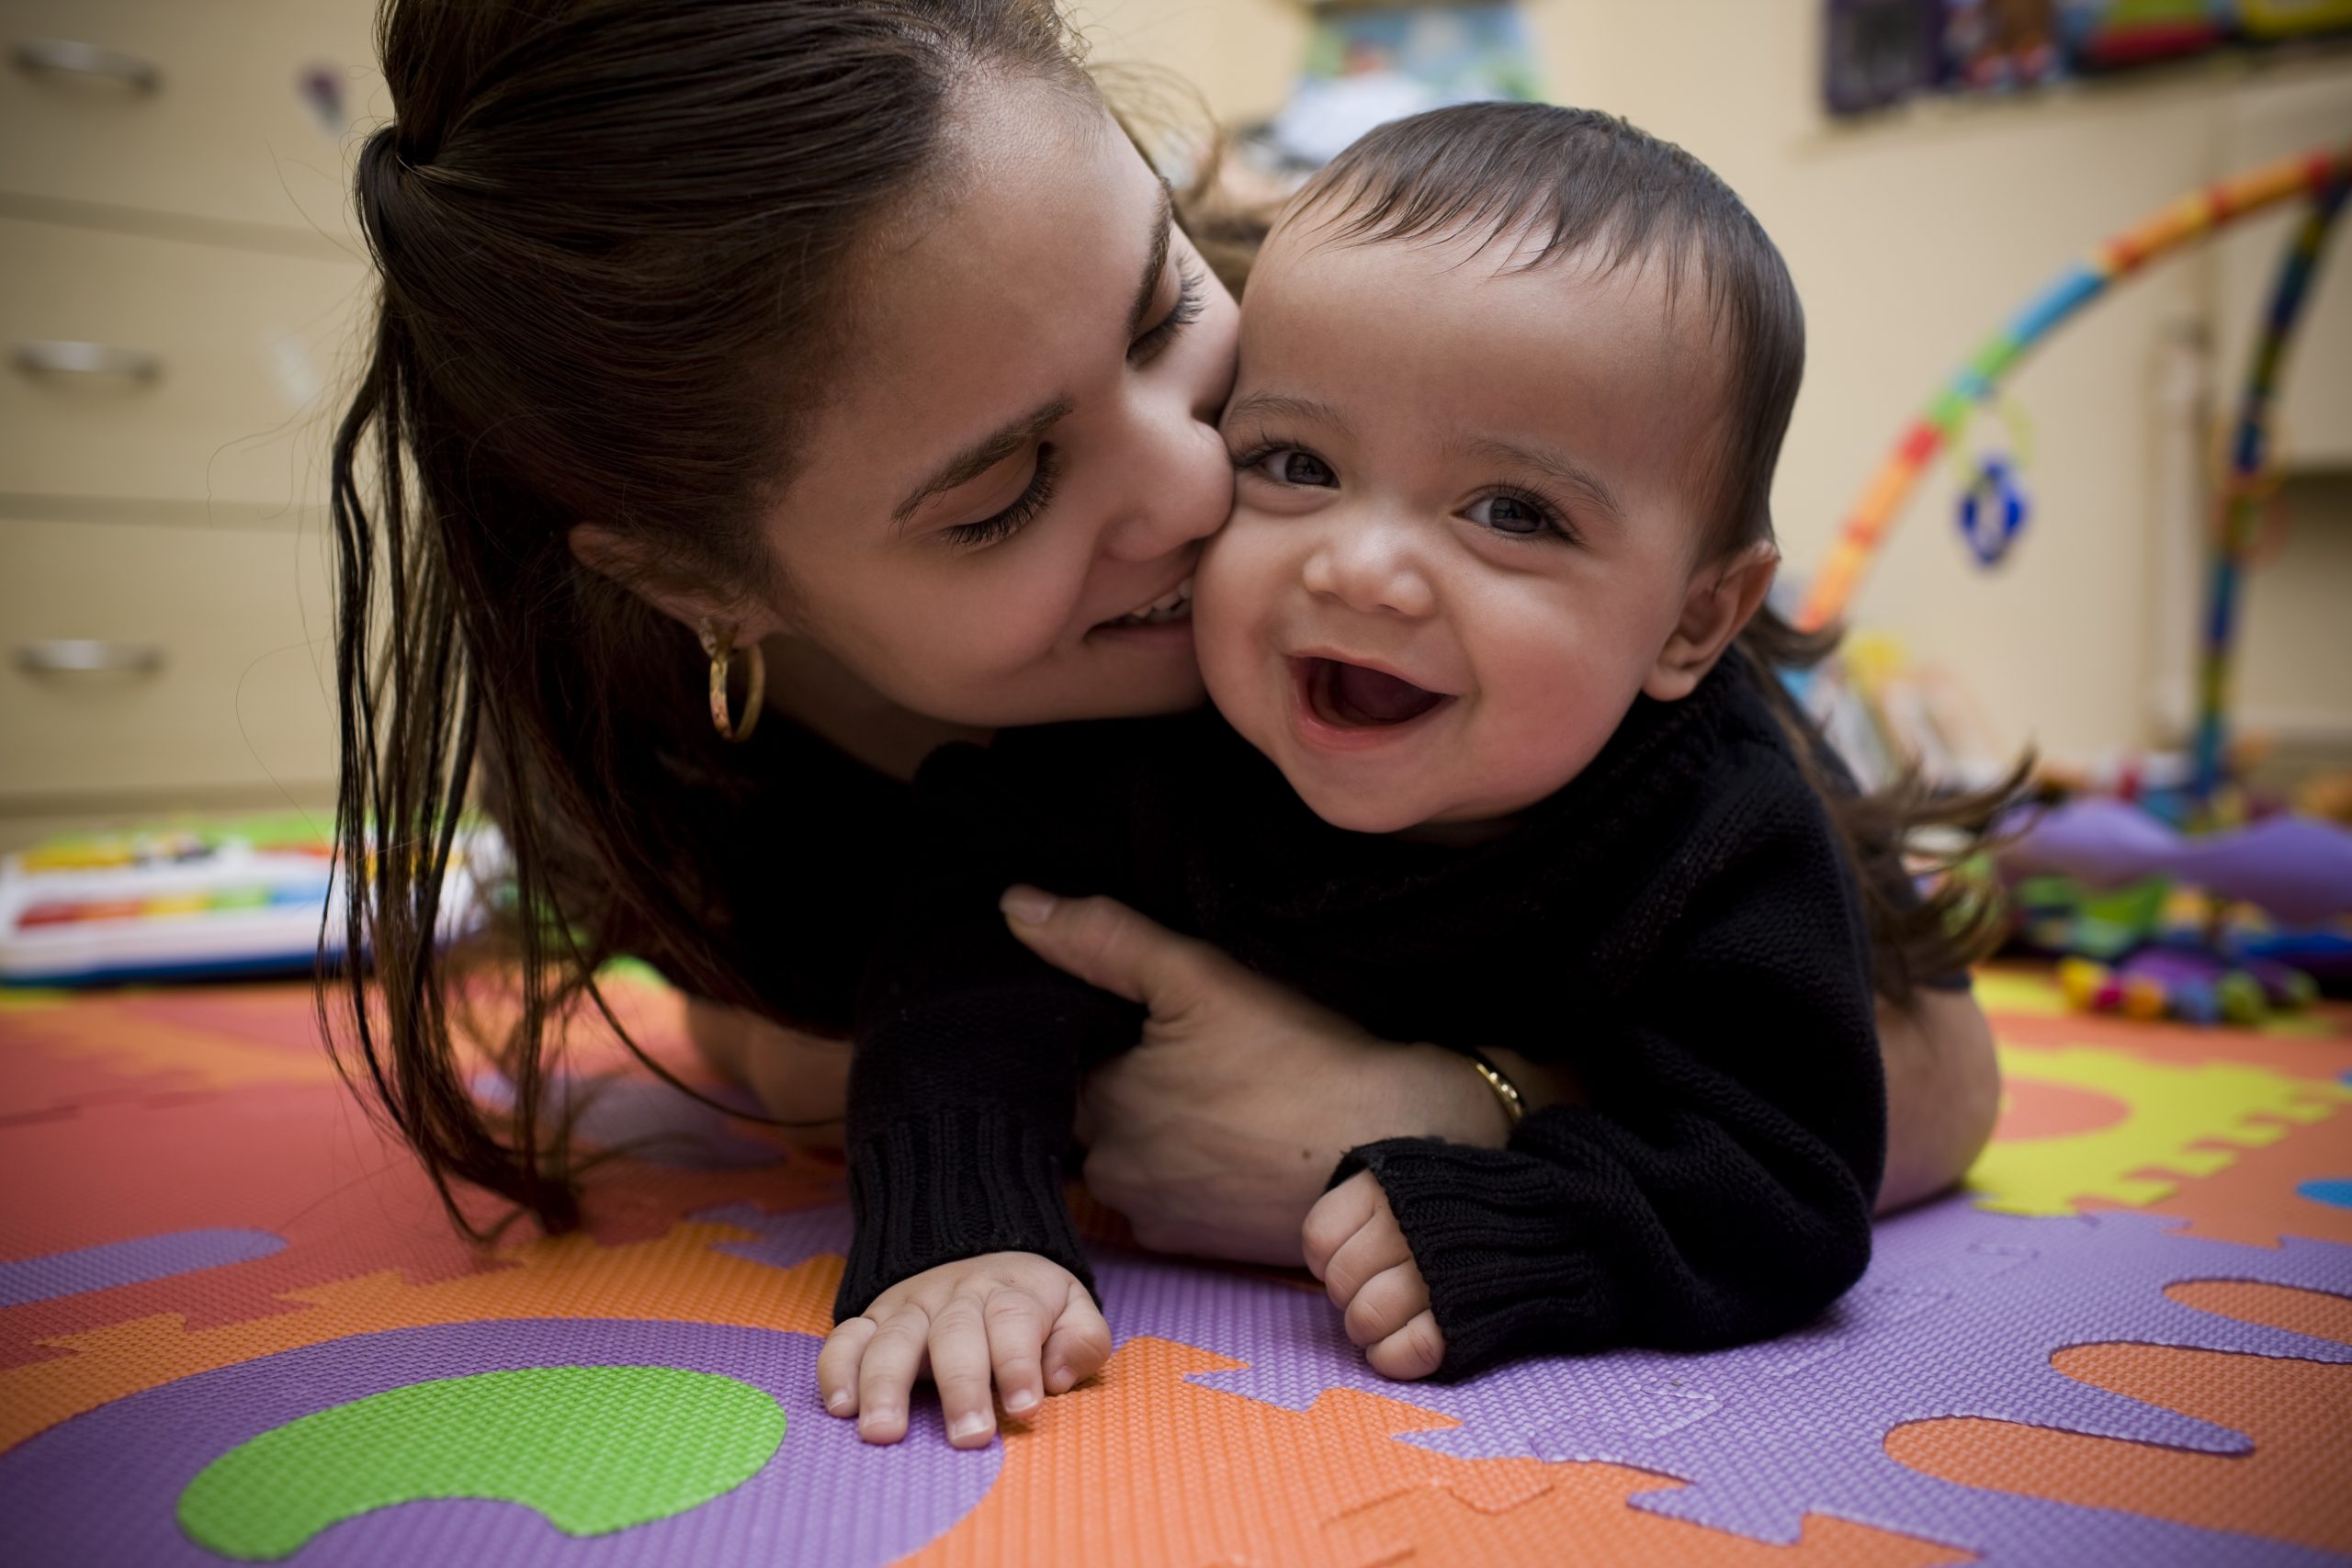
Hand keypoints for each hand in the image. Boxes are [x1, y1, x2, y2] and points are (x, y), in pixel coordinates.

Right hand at [815, 1252, 1109, 1447]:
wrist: (982, 1252)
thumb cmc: (1031, 1305)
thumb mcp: (1072, 1310)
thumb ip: (1081, 1341)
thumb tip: (1057, 1375)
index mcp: (1009, 1294)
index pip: (1013, 1323)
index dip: (1018, 1365)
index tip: (1024, 1408)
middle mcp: (956, 1297)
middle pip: (954, 1335)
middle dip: (961, 1386)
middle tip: (969, 1437)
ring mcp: (910, 1307)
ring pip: (894, 1339)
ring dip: (886, 1385)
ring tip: (885, 1433)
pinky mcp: (873, 1320)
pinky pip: (846, 1338)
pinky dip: (837, 1369)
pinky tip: (840, 1408)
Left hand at [1001, 887, 1517, 1264]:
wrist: (1392, 1153)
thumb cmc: (1298, 1063)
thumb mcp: (1199, 978)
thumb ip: (1104, 940)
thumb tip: (1015, 907)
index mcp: (1100, 1107)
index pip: (1055, 1066)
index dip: (1085, 1036)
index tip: (1123, 1013)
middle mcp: (1112, 1175)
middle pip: (1089, 1117)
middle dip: (1117, 1084)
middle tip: (1175, 1046)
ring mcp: (1159, 1217)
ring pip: (1130, 1159)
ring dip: (1152, 1130)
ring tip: (1208, 1088)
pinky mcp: (1204, 1246)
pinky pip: (1174, 1198)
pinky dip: (1190, 1168)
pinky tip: (1233, 1135)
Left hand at [1303, 1171, 1445, 1379]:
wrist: (1550, 1220)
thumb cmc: (1464, 1203)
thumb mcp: (1409, 1175)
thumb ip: (1366, 1203)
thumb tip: (1322, 1257)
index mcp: (1387, 1187)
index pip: (1319, 1238)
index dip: (1325, 1260)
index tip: (1348, 1260)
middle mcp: (1405, 1226)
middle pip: (1339, 1281)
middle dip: (1348, 1298)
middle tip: (1371, 1295)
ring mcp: (1433, 1274)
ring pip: (1366, 1317)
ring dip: (1367, 1331)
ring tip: (1383, 1324)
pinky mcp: (1461, 1318)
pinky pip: (1406, 1350)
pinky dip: (1392, 1358)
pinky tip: (1393, 1352)